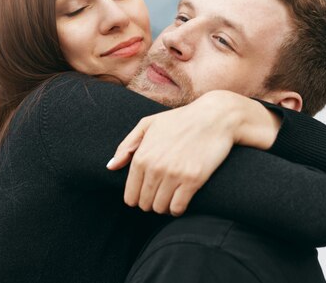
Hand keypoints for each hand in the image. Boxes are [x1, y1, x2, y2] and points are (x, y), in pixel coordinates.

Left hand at [106, 91, 279, 215]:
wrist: (215, 117)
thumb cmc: (180, 120)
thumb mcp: (148, 125)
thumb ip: (126, 146)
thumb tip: (111, 167)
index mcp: (142, 156)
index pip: (130, 195)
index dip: (137, 198)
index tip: (146, 194)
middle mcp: (155, 168)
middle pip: (145, 204)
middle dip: (150, 203)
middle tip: (160, 195)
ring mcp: (174, 175)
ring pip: (160, 208)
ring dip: (164, 207)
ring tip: (171, 197)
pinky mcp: (193, 180)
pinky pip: (178, 208)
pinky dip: (178, 209)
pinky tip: (181, 200)